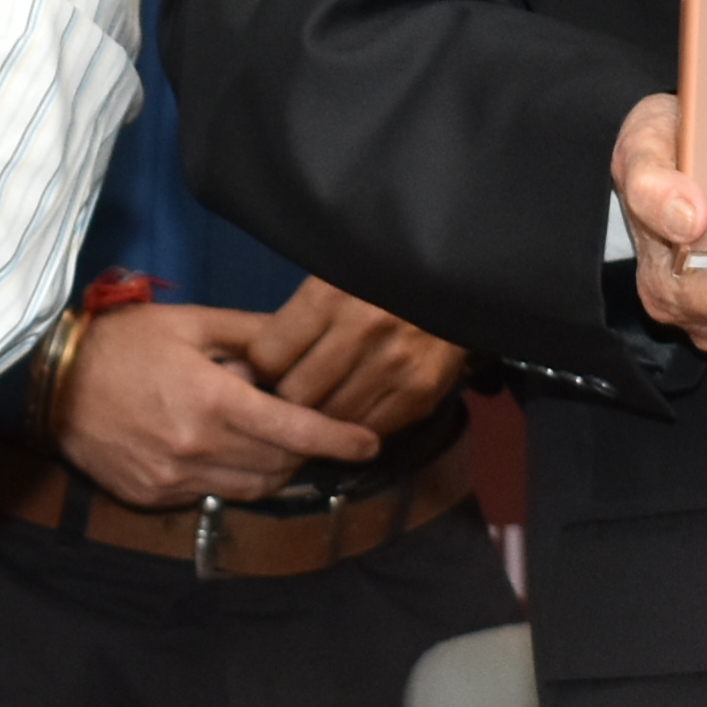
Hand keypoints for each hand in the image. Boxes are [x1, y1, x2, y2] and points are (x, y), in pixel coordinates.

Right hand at [51, 299, 391, 512]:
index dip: (339, 440)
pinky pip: (214, 495)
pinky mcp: (154, 495)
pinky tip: (227, 449)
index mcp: (213, 400)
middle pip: (281, 464)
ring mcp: (174, 478)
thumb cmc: (122, 343)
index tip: (368, 443)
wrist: (50, 383)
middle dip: (307, 449)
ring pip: (253, 488)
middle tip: (313, 425)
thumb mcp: (190, 323)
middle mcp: (198, 447)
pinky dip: (234, 477)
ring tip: (273, 439)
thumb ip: (250, 334)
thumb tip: (300, 343)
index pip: (295, 431)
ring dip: (275, 468)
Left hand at [252, 281, 467, 445]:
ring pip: (330, 417)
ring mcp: (395, 364)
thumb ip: (296, 319)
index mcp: (331, 294)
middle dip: (290, 396)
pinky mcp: (420, 392)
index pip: (268, 356)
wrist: (457, 284)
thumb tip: (249, 367)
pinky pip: (369, 428)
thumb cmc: (382, 283)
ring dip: (324, 413)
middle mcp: (363, 328)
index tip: (273, 366)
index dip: (264, 367)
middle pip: (295, 394)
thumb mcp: (335, 278)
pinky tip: (359, 402)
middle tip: (298, 388)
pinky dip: (359, 423)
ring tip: (329, 397)